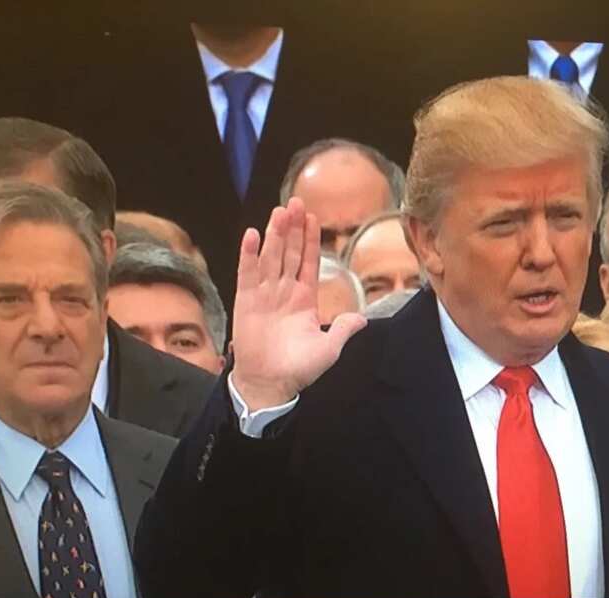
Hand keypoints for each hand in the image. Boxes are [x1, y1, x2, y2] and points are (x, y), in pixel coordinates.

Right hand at [230, 198, 366, 410]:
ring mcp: (264, 294)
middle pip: (290, 252)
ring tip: (279, 211)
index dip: (311, 240)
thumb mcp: (329, 349)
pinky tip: (252, 235)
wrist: (270, 384)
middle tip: (297, 202)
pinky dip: (249, 254)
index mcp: (305, 299)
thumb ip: (343, 329)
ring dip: (275, 234)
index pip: (309, 262)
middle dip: (294, 228)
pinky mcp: (246, 301)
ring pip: (271, 257)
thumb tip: (362, 318)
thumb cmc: (299, 369)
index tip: (313, 217)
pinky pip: (248, 273)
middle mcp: (284, 291)